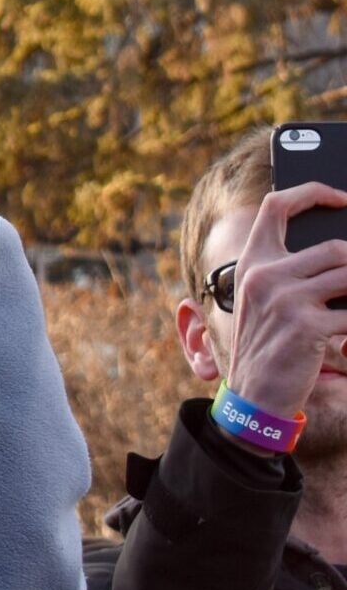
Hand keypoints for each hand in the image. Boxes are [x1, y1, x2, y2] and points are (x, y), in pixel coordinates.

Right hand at [219, 183, 346, 425]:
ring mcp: (286, 300)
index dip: (313, 193)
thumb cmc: (269, 344)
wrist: (255, 396)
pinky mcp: (308, 327)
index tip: (342, 199)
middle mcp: (264, 276)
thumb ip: (290, 270)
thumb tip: (342, 252)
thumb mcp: (266, 301)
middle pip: (334, 247)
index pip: (277, 206)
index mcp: (251, 263)